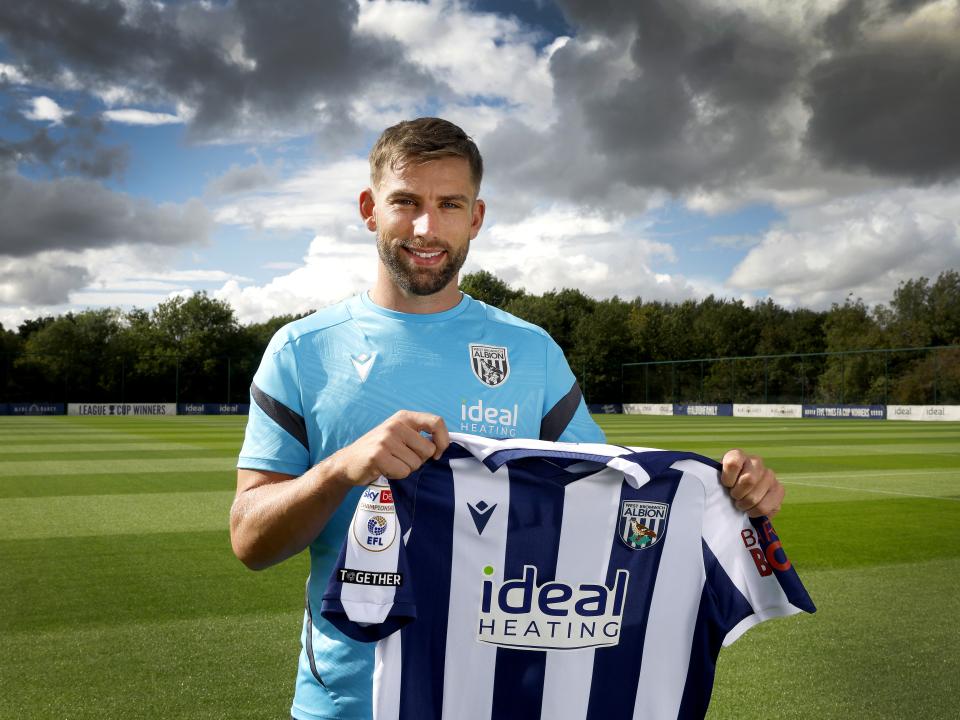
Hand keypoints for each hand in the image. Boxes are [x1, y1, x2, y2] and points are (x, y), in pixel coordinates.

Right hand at [329, 410, 449, 486]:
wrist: (347, 462)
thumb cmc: (378, 450)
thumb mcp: (398, 435)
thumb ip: (419, 436)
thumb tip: (441, 447)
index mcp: (404, 417)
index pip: (436, 422)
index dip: (442, 440)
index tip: (437, 453)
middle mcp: (396, 425)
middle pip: (428, 450)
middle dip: (418, 461)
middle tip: (400, 459)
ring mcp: (386, 439)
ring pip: (416, 464)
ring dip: (405, 469)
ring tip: (390, 463)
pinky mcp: (379, 455)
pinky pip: (403, 472)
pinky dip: (396, 475)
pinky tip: (384, 469)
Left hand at [720, 450, 784, 517]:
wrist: (737, 497)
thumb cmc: (724, 488)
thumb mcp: (716, 480)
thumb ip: (715, 480)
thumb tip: (720, 488)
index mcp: (738, 455)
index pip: (733, 463)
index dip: (728, 479)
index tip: (725, 485)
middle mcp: (756, 462)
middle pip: (749, 480)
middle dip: (737, 495)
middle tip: (734, 498)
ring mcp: (770, 475)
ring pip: (756, 496)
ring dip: (745, 505)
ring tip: (741, 505)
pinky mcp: (779, 490)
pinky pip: (767, 506)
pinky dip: (756, 512)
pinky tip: (751, 510)